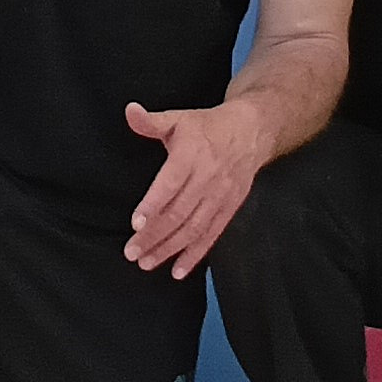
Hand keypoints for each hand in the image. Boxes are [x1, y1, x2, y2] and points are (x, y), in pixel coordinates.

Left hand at [121, 99, 272, 275]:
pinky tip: (178, 270)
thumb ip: (151, 121)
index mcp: (193, 153)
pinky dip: (195, 255)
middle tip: (132, 252)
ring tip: (146, 263)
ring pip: (194, 228)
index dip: (154, 203)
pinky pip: (212, 235)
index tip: (136, 222)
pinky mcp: (230, 208)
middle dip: (155, 235)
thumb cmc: (207, 127)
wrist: (251, 131)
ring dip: (170, 248)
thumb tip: (130, 111)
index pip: (172, 182)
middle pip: (180, 211)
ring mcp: (220, 195)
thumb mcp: (179, 118)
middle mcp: (208, 177)